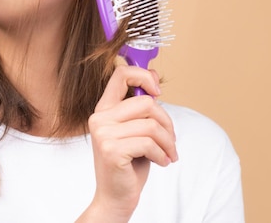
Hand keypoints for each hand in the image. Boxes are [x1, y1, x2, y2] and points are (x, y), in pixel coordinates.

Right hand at [78, 65, 177, 221]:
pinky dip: (162, 155)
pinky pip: (149, 144)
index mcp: (104, 108)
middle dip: (167, 122)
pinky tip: (160, 163)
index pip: (121, 73)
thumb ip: (139, 109)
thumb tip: (154, 82)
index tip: (158, 92)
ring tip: (168, 154)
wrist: (115, 197)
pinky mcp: (111, 150)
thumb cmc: (128, 163)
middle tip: (171, 140)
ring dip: (168, 142)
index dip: (143, 75)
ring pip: (152, 125)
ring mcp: (103, 133)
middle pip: (146, 103)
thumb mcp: (134, 130)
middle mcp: (99, 117)